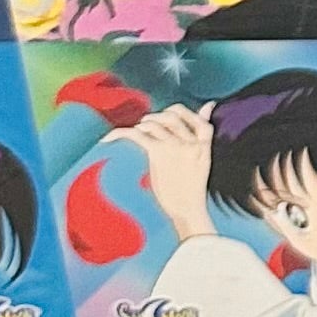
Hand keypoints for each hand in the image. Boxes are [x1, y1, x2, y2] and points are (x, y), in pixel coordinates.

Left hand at [118, 102, 218, 244]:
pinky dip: (121, 133)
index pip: (198, 119)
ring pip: (156, 123)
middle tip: (148, 122)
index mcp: (204, 145)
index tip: (174, 113)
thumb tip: (208, 106)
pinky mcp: (159, 152)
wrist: (185, 210)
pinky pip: (138, 135)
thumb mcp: (204, 160)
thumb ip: (203, 135)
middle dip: (158, 116)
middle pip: (173, 116)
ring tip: (137, 130)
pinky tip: (108, 138)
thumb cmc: (192, 188)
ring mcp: (174, 146)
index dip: (184, 113)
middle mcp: (190, 141)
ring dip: (143, 124)